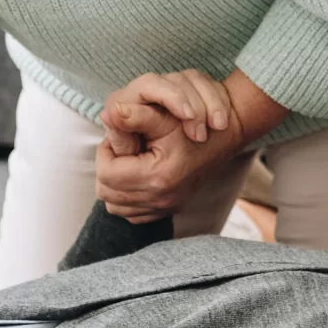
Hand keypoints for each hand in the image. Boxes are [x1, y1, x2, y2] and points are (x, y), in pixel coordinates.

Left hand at [96, 70, 242, 220]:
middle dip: (108, 169)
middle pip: (107, 193)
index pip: (106, 174)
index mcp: (157, 177)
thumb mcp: (162, 116)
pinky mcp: (168, 212)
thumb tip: (106, 112)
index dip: (105, 153)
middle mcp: (161, 199)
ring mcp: (165, 209)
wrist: (221, 139)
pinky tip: (137, 178)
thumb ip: (132, 115)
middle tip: (121, 150)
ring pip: (116, 206)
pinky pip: (132, 214)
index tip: (117, 138)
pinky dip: (127, 198)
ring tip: (128, 163)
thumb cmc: (191, 124)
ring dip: (115, 185)